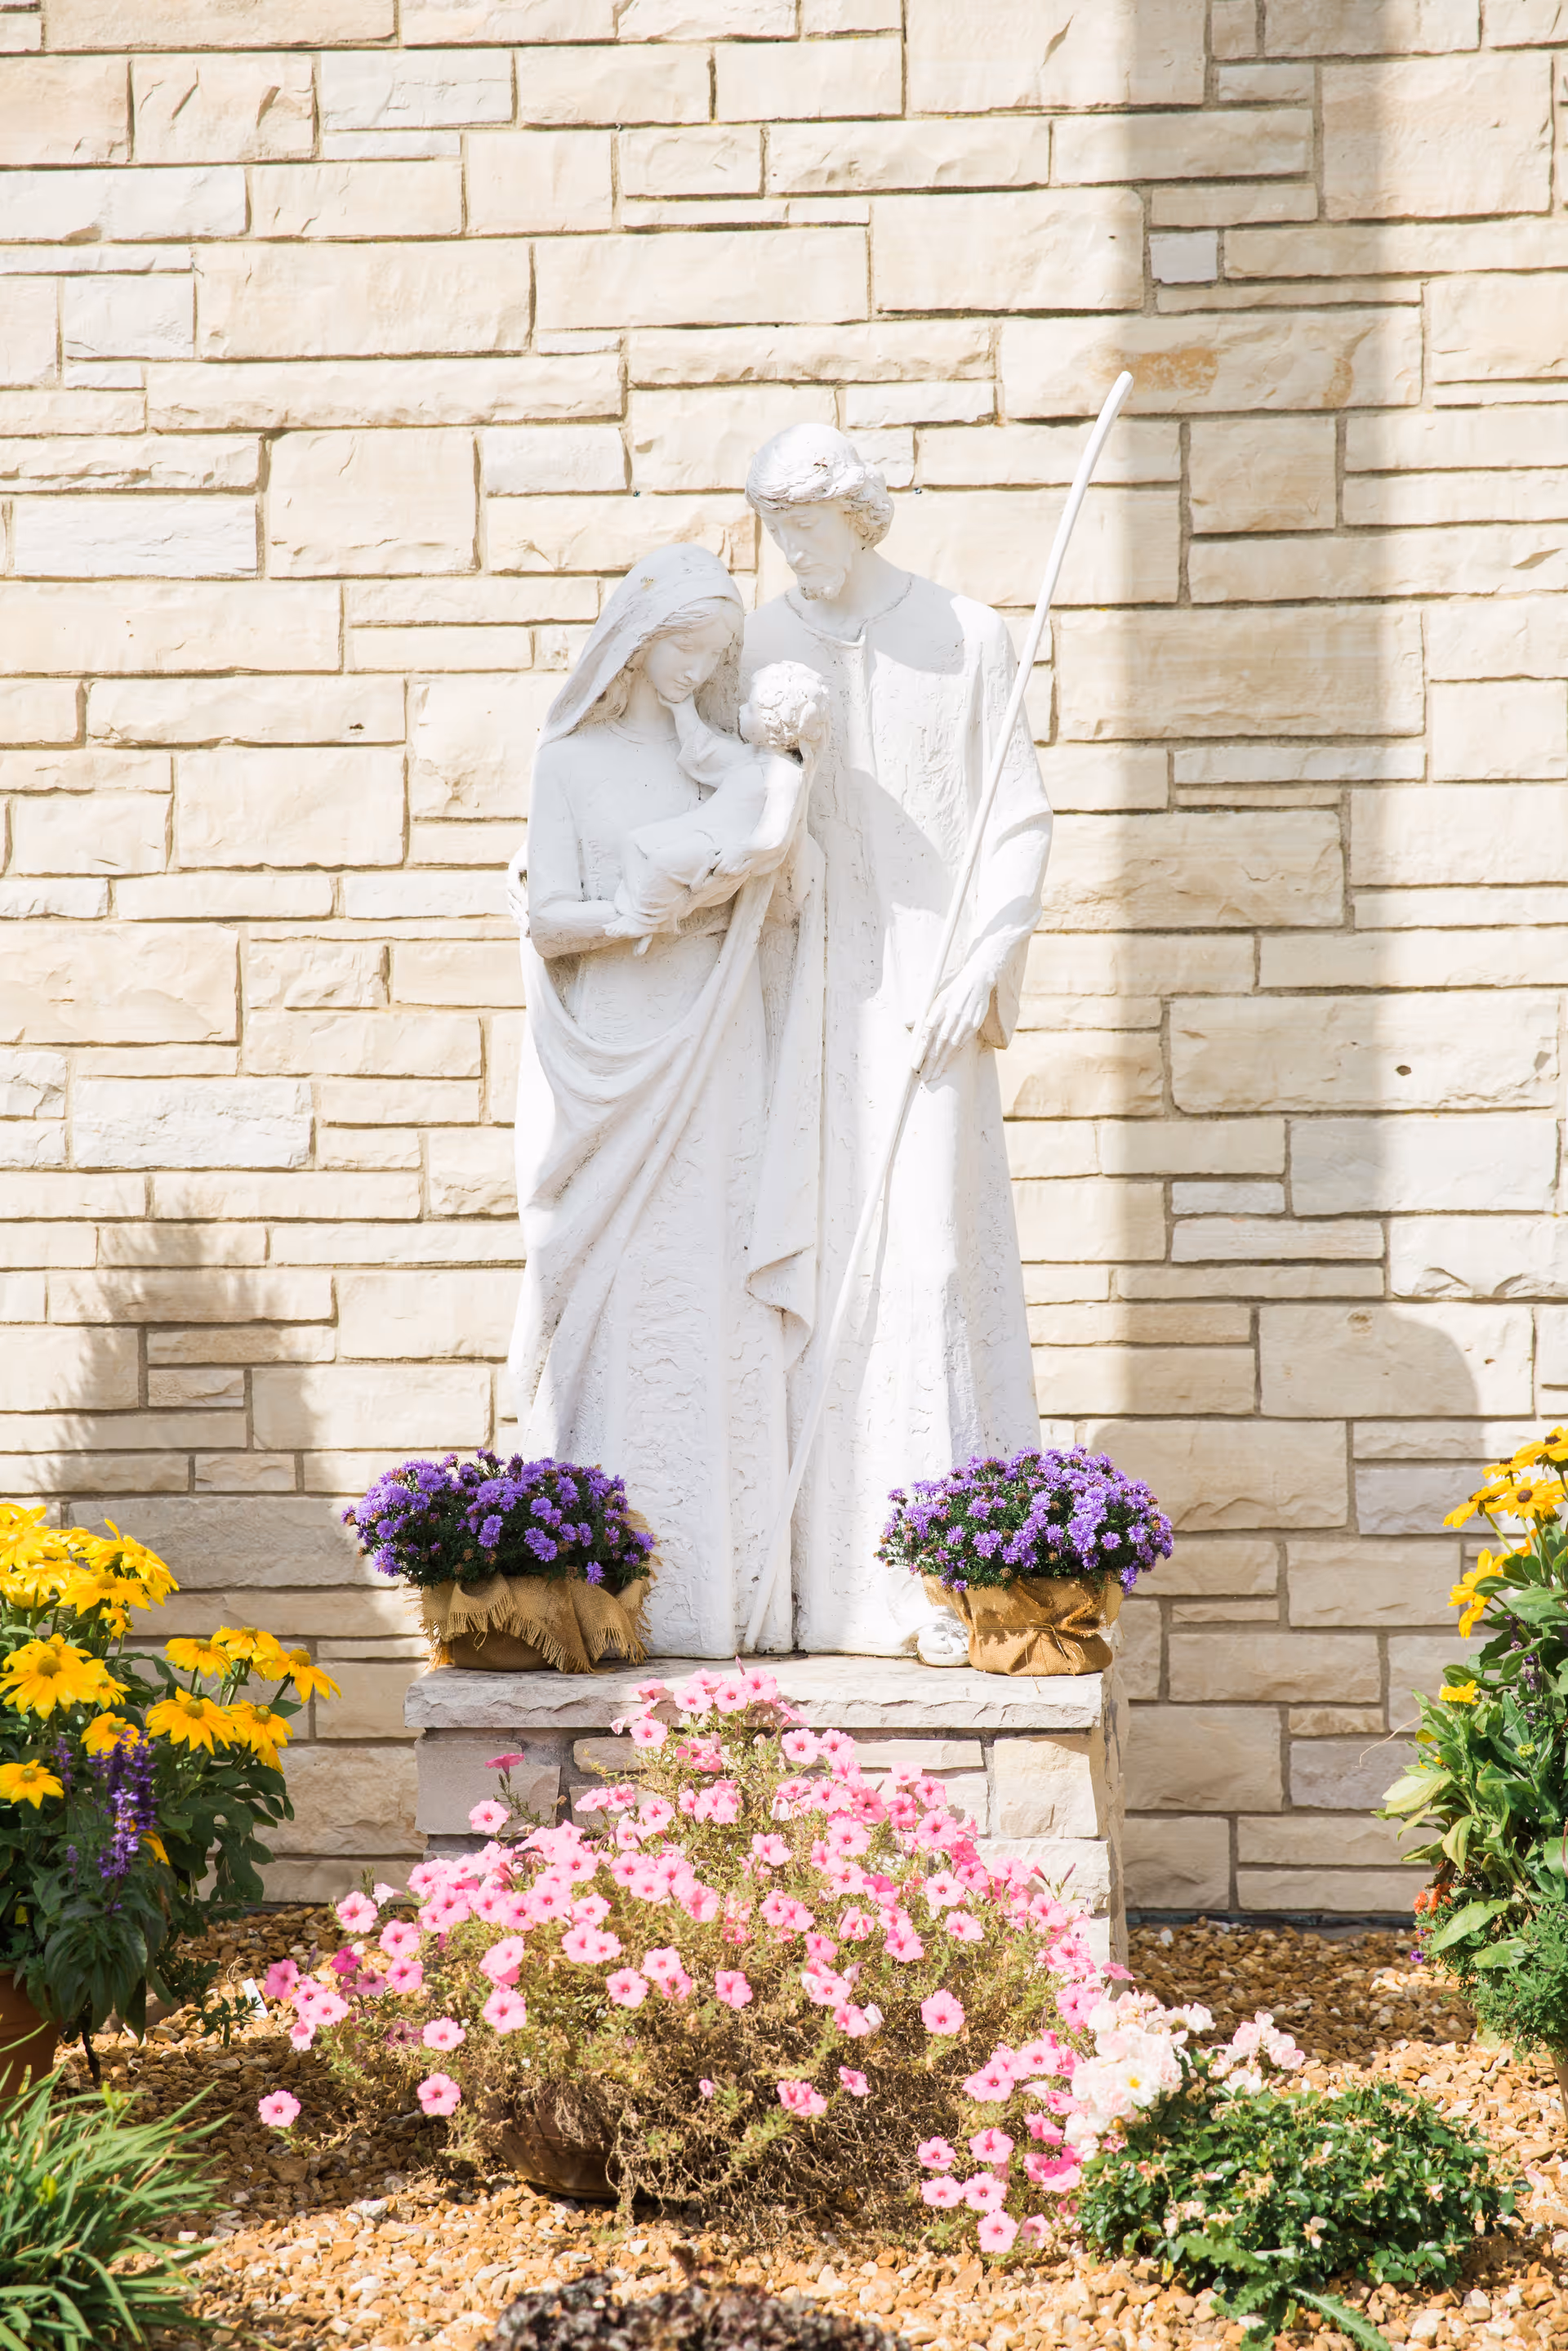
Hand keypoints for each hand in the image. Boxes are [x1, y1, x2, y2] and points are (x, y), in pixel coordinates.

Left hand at [918, 952, 998, 1079]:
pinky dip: (953, 1055)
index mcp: (939, 1007)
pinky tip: (947, 1063)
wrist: (978, 980)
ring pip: (951, 1046)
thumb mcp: (936, 997)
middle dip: (931, 1061)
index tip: (915, 1063)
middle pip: (939, 1043)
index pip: (927, 1032)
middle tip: (924, 1076)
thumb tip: (907, 1024)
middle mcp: (951, 1015)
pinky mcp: (974, 1025)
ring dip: (942, 1062)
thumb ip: (924, 1013)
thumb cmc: (954, 990)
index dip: (921, 1049)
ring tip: (934, 1075)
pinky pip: (962, 1043)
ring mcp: (964, 1021)